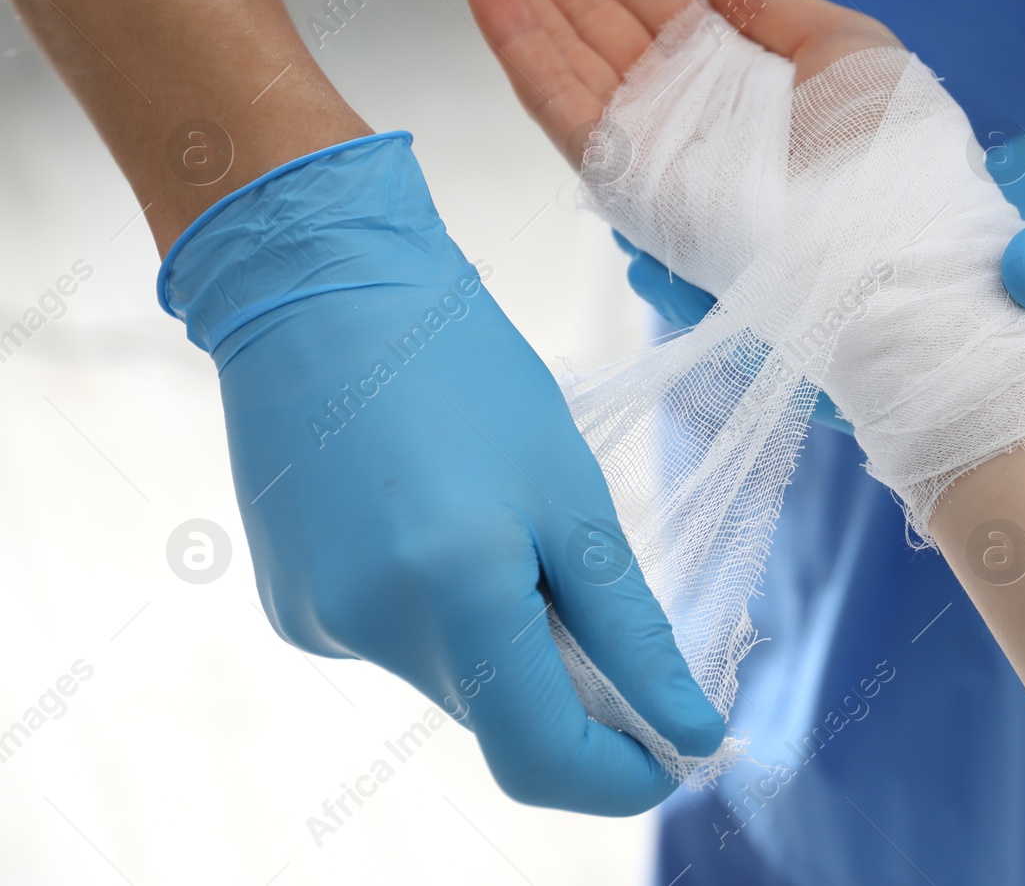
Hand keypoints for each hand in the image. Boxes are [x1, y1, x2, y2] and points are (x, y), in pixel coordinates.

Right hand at [159, 133, 723, 813]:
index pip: (543, 761)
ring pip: (454, 679)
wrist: (322, 289)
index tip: (679, 746)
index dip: (621, 776)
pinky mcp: (293, 607)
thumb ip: (629, 631)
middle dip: (572, 688)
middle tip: (601, 595)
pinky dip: (447, 613)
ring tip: (505, 524)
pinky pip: (401, 643)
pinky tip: (439, 520)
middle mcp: (371, 629)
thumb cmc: (468, 370)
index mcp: (452, 596)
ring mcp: (319, 622)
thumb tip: (690, 732)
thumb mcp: (573, 496)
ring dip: (508, 640)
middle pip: (502, 717)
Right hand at [437, 0, 893, 432]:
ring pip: (550, 37)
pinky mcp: (619, 174)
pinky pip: (551, 93)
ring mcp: (640, 137)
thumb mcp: (844, 47)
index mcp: (723, 68)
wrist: (888, 245)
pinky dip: (510, 29)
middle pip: (578, 1)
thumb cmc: (888, 158)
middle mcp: (671, 100)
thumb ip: (770, 1)